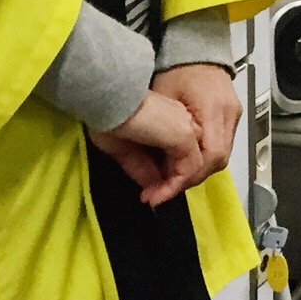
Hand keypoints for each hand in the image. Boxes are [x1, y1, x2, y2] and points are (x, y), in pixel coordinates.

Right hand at [90, 89, 203, 207]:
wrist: (105, 101)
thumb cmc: (108, 116)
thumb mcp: (124, 149)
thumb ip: (142, 167)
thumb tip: (153, 187)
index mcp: (170, 120)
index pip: (180, 155)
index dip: (166, 178)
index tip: (147, 194)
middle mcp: (183, 120)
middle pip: (191, 159)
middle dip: (173, 184)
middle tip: (152, 198)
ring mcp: (186, 126)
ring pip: (195, 164)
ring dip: (175, 187)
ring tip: (154, 198)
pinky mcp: (184, 135)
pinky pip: (190, 167)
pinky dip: (175, 184)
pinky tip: (158, 193)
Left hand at [151, 62, 241, 187]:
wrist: (197, 47)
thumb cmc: (176, 70)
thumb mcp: (160, 102)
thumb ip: (160, 137)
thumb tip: (153, 173)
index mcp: (212, 109)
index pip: (208, 156)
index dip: (186, 178)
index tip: (163, 190)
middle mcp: (228, 114)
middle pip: (218, 161)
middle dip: (191, 178)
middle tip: (165, 186)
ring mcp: (234, 115)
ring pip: (222, 157)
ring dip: (198, 169)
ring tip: (173, 173)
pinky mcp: (233, 115)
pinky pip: (223, 145)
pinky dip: (204, 156)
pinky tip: (185, 157)